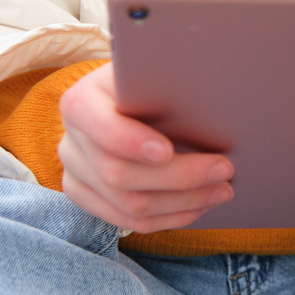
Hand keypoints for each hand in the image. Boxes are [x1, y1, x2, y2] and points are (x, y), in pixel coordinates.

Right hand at [57, 64, 233, 232]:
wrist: (128, 98)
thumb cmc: (149, 81)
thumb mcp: (151, 72)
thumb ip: (166, 82)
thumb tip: (212, 90)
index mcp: (80, 102)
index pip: (102, 129)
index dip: (132, 143)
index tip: (167, 151)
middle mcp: (71, 141)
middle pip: (120, 175)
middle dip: (179, 177)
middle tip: (223, 169)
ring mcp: (75, 174)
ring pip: (128, 206)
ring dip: (183, 203)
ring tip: (222, 189)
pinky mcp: (88, 198)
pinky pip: (129, 222)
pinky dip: (170, 217)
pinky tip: (200, 205)